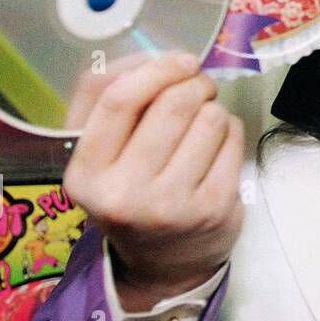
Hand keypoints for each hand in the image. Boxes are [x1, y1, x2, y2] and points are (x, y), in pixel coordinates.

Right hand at [63, 52, 245, 311]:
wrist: (162, 264)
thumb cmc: (130, 191)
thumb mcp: (99, 155)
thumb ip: (105, 100)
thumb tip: (151, 55)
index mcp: (85, 174)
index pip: (118, 100)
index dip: (156, 69)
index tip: (181, 60)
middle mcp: (124, 195)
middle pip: (173, 104)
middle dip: (194, 83)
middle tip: (198, 88)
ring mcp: (172, 205)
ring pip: (210, 118)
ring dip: (213, 108)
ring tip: (202, 125)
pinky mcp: (214, 209)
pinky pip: (234, 139)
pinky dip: (230, 130)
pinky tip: (217, 147)